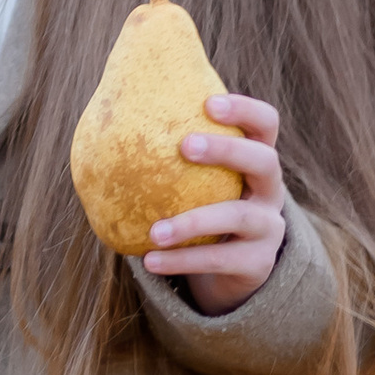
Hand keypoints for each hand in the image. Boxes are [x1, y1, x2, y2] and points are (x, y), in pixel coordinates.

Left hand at [142, 92, 288, 316]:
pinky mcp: (258, 263)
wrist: (229, 270)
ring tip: (154, 232)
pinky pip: (220, 259)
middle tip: (185, 146)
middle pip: (265, 161)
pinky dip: (183, 260)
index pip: (265, 124)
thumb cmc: (199, 210)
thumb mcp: (195, 182)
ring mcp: (269, 228)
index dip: (244, 110)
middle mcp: (270, 191)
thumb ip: (168, 155)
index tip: (207, 104)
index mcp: (256, 162)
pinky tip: (149, 260)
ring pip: (239, 216)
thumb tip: (105, 120)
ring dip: (194, 221)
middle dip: (228, 149)